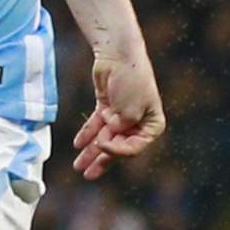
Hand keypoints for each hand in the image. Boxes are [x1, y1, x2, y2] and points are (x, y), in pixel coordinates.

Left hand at [72, 44, 164, 179]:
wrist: (118, 55)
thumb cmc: (131, 80)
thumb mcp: (129, 110)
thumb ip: (120, 129)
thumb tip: (107, 140)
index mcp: (152, 125)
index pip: (133, 147)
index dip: (116, 150)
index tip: (102, 144)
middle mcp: (137, 122)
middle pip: (117, 146)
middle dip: (101, 160)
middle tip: (86, 175)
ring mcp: (121, 115)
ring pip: (104, 138)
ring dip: (91, 152)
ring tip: (78, 166)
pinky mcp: (107, 107)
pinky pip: (95, 125)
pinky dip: (86, 134)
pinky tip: (77, 145)